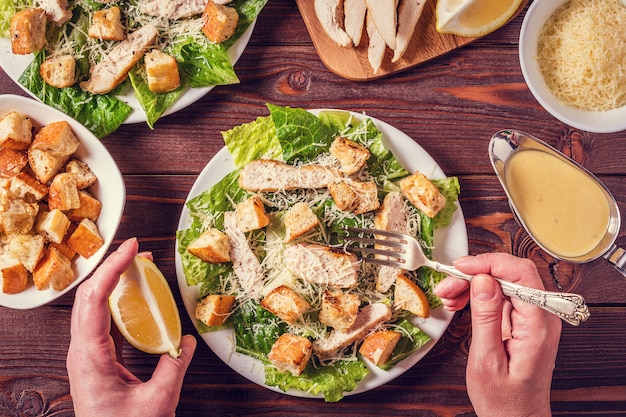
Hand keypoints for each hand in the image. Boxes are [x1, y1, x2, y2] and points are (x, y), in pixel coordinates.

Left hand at [67, 238, 196, 416]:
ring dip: (114, 282)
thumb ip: (174, 368)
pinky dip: (118, 302)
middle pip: (89, 296)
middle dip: (112, 268)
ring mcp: (86, 354)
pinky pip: (103, 321)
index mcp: (89, 356)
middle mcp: (82, 351)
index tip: (131, 248)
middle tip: (137, 251)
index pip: (94, 300)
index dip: (112, 269)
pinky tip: (135, 297)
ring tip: (138, 268)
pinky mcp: (95, 359)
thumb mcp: (156, 402)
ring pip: (93, 306)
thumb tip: (187, 342)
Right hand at [435, 253, 561, 416]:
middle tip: (447, 286)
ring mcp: (533, 318)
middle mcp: (541, 317)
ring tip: (448, 296)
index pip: (521, 273)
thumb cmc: (504, 400)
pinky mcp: (523, 322)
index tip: (461, 267)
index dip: (489, 263)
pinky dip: (478, 296)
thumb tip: (483, 281)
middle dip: (476, 274)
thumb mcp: (487, 360)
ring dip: (473, 284)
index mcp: (538, 325)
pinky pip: (500, 297)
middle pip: (510, 274)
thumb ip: (486, 318)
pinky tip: (459, 302)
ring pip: (502, 283)